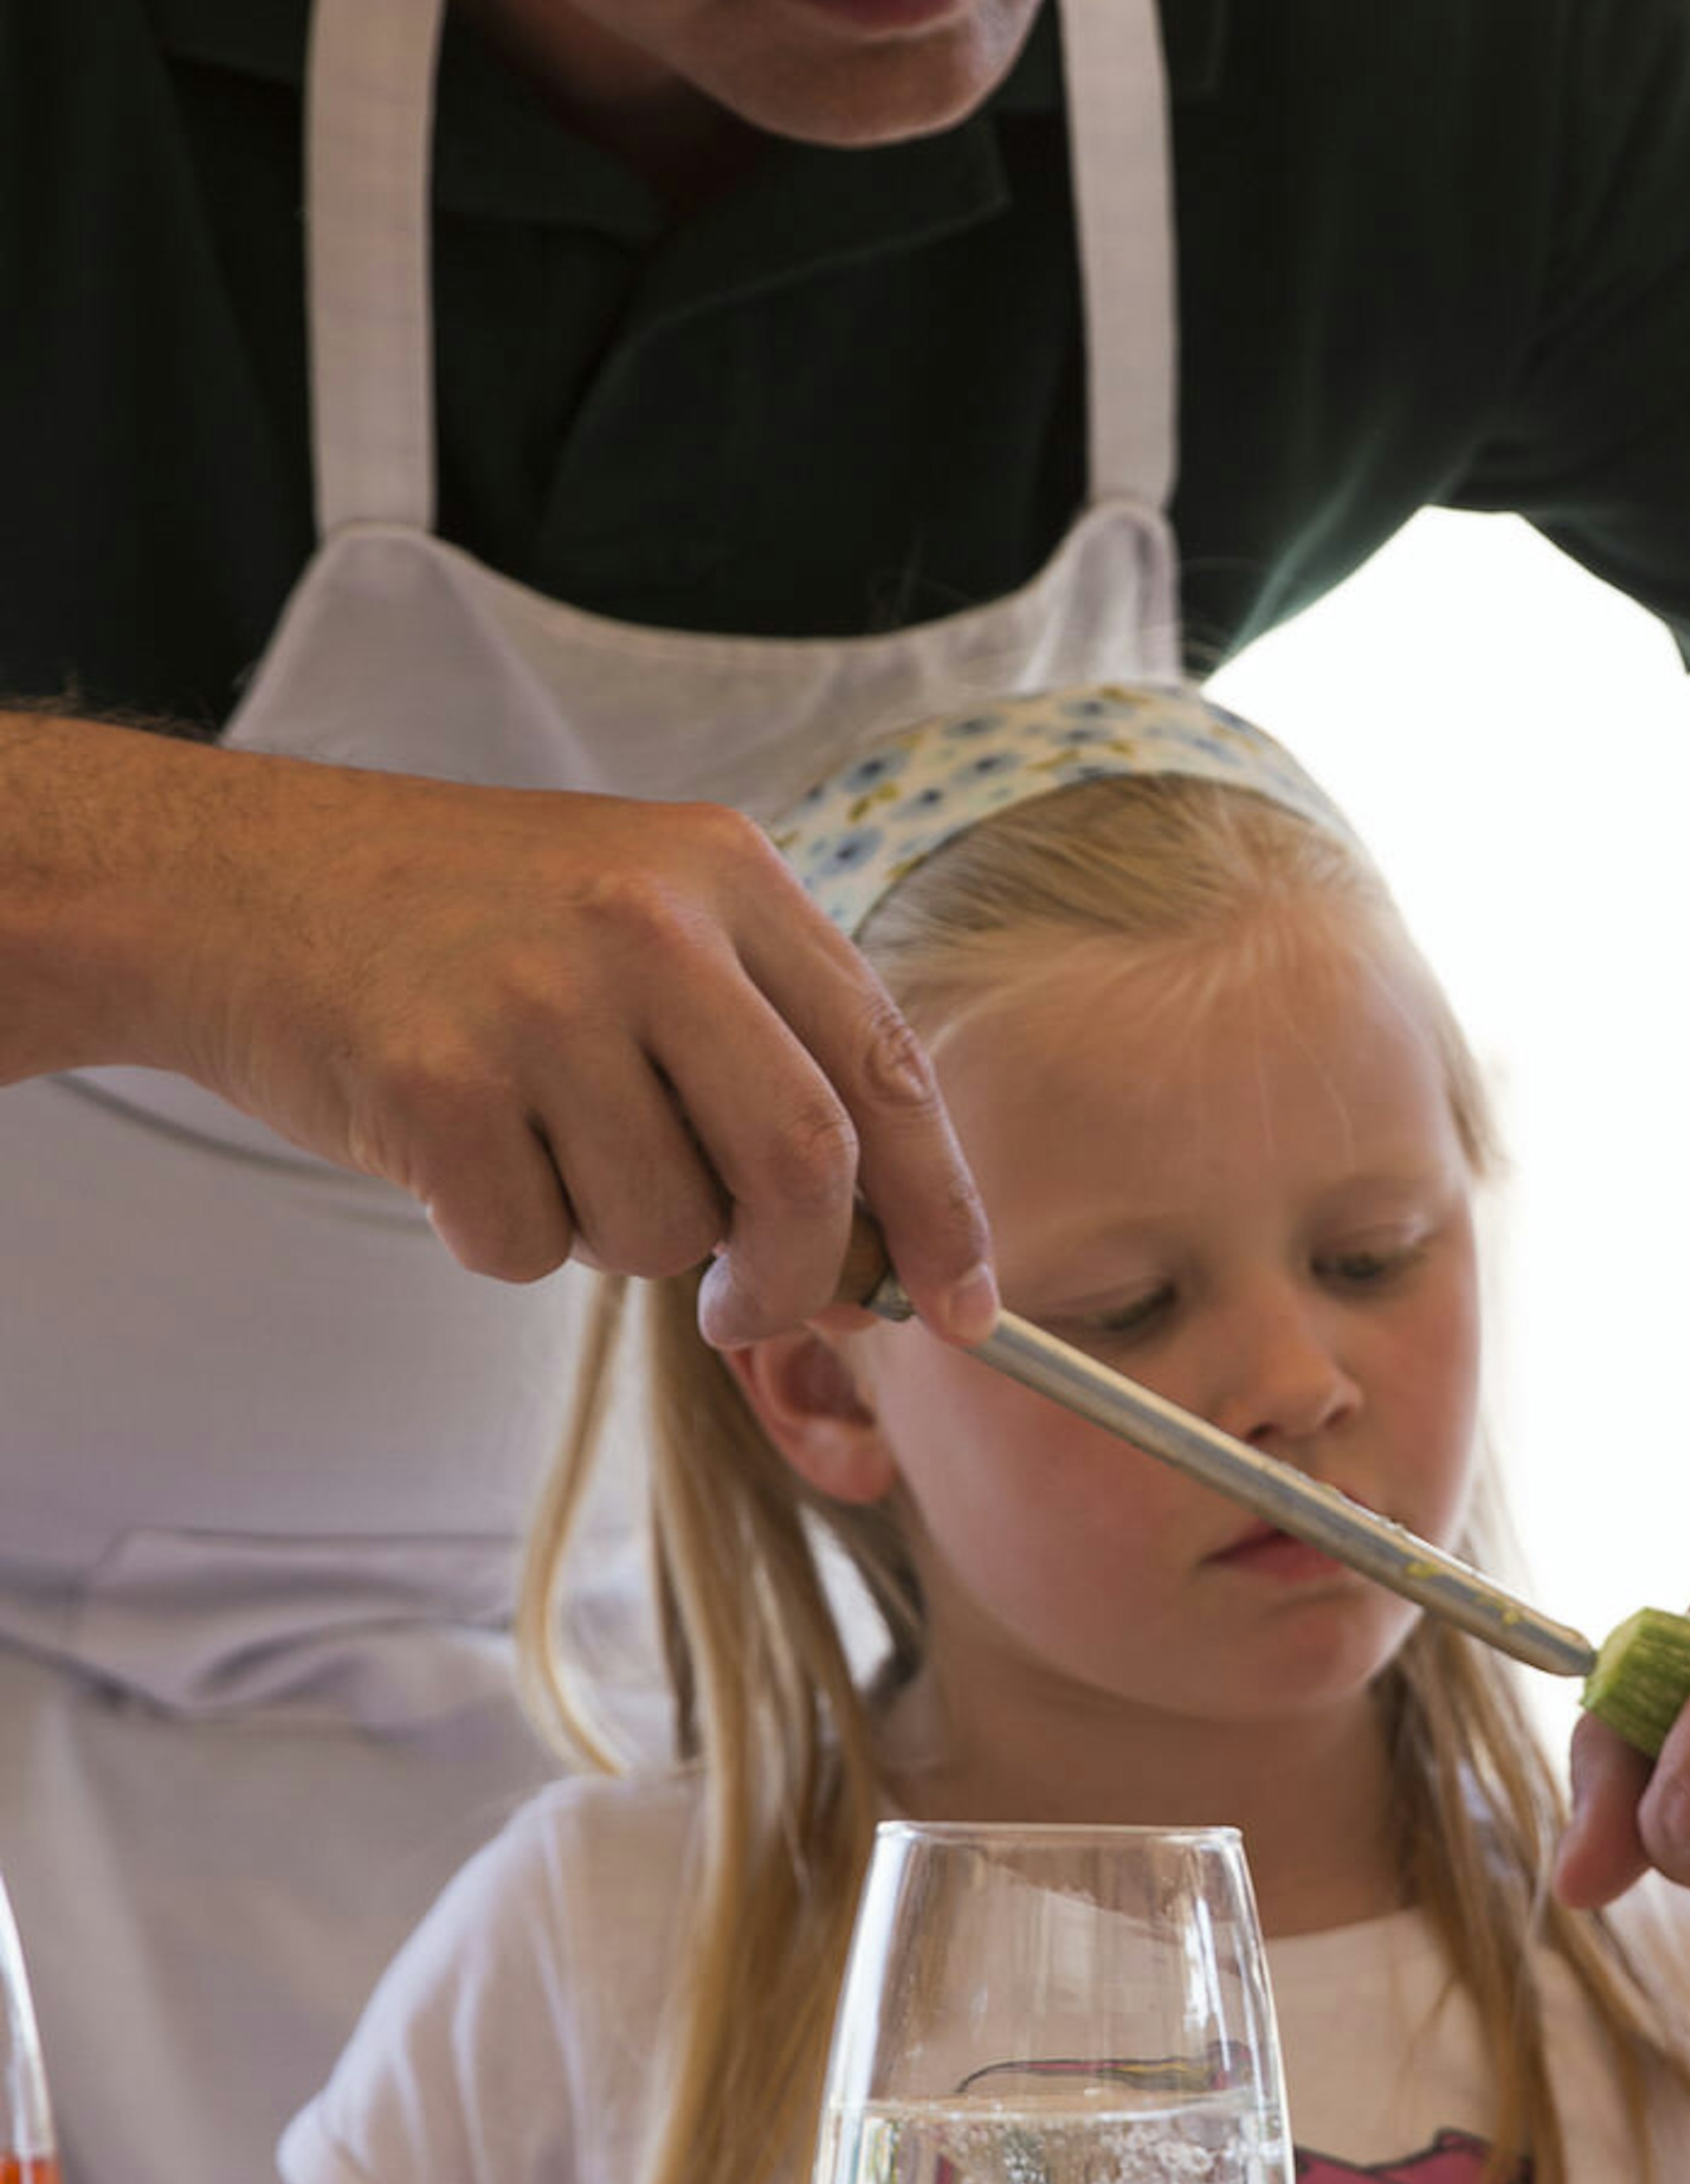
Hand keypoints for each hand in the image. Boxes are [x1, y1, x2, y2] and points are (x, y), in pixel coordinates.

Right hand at [135, 749, 995, 1347]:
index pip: (887, 1065)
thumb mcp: (636, 918)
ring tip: (539, 1141)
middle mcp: (646, 923)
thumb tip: (883, 1251)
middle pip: (804, 1163)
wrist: (230, 885)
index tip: (965, 1306)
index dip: (943, 1206)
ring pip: (662, 1230)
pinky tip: (450, 1146)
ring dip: (615, 1238)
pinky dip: (502, 1238)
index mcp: (725, 872)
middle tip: (750, 1311)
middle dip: (799, 1275)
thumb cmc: (455, 926)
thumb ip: (763, 1054)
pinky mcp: (435, 1086)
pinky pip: (528, 1251)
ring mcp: (539, 1001)